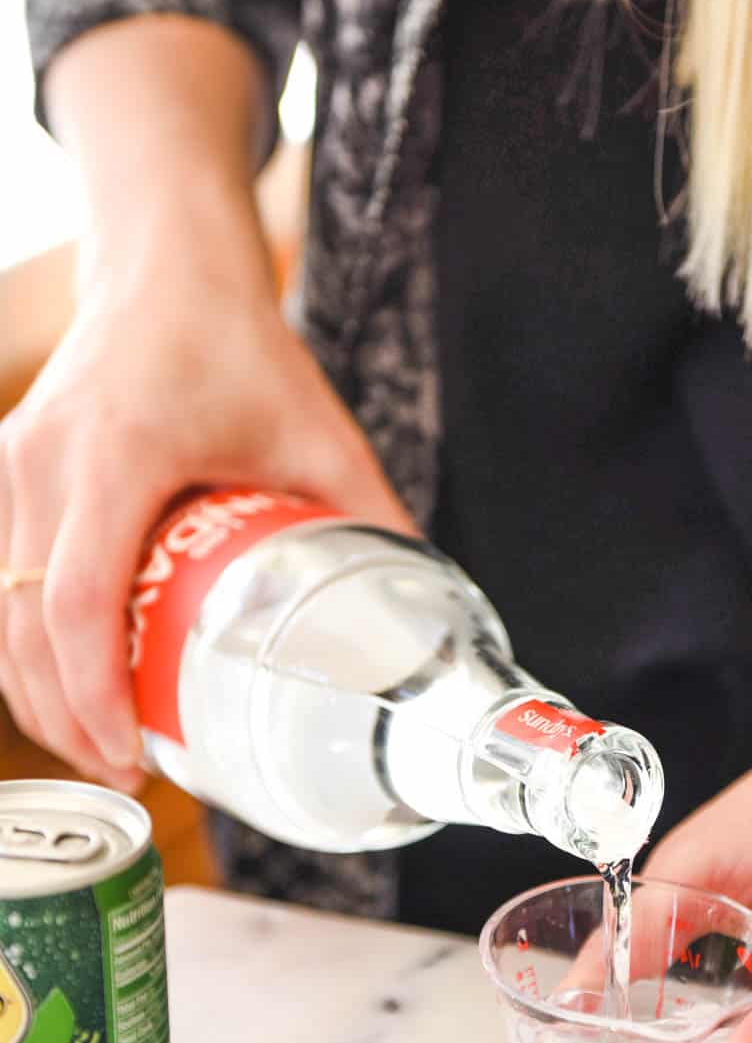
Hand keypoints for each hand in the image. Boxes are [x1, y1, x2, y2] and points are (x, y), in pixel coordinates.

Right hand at [0, 258, 416, 787]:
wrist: (165, 268)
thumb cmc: (240, 345)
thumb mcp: (320, 433)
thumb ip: (370, 519)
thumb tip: (420, 613)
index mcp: (119, 453)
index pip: (79, 600)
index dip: (94, 693)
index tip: (130, 754)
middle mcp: (44, 461)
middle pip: (22, 625)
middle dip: (66, 717)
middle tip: (126, 773)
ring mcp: (11, 466)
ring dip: (36, 692)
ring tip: (100, 746)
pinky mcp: (4, 473)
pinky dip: (23, 645)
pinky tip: (69, 686)